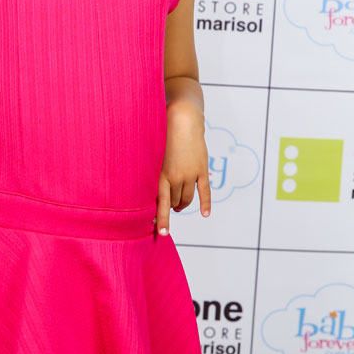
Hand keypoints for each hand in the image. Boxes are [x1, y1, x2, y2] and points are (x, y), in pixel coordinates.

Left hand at [155, 103, 210, 233]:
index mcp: (160, 175)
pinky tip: (205, 214)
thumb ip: (152, 174)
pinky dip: (205, 204)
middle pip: (174, 202)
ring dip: (182, 205)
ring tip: (179, 206)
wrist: (182, 120)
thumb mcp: (152, 156)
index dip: (161, 219)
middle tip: (168, 206)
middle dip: (170, 206)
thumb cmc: (162, 136)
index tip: (161, 233)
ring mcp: (190, 174)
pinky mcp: (202, 170)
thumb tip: (148, 192)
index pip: (160, 204)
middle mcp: (176, 177)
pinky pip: (205, 191)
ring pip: (187, 199)